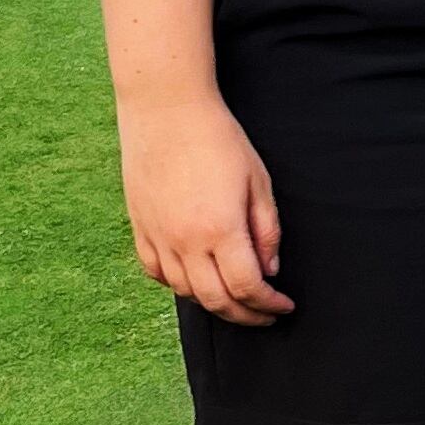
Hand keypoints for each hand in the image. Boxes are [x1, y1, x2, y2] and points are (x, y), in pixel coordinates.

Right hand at [118, 90, 292, 324]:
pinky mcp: (140, 227)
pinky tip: (195, 281)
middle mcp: (185, 242)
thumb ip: (266, 231)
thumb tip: (269, 270)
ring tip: (235, 299)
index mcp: (220, 230)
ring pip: (185, 292)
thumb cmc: (218, 139)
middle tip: (265, 315)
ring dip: (214, 303)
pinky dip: (178, 285)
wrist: (166, 109)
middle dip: (245, 315)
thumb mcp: (258, 182)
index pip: (247, 288)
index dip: (268, 304)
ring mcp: (158, 237)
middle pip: (216, 300)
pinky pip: (156, 272)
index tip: (284, 306)